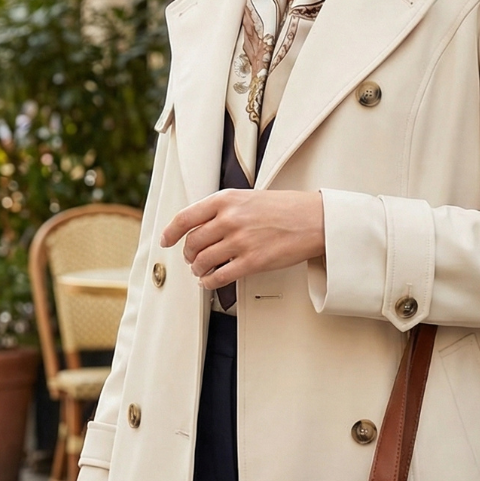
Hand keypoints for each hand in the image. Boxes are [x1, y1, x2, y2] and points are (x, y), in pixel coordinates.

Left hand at [160, 188, 324, 288]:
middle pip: (193, 243)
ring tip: (201, 271)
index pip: (186, 218)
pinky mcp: (252, 261)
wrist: (313, 219)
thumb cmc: (284, 208)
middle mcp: (230, 219)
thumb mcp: (248, 198)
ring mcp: (240, 241)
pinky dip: (209, 282)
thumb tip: (200, 226)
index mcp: (226, 199)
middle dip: (188, 254)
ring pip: (203, 261)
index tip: (166, 241)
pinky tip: (209, 282)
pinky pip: (220, 276)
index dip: (170, 232)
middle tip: (191, 259)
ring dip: (198, 269)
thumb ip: (224, 209)